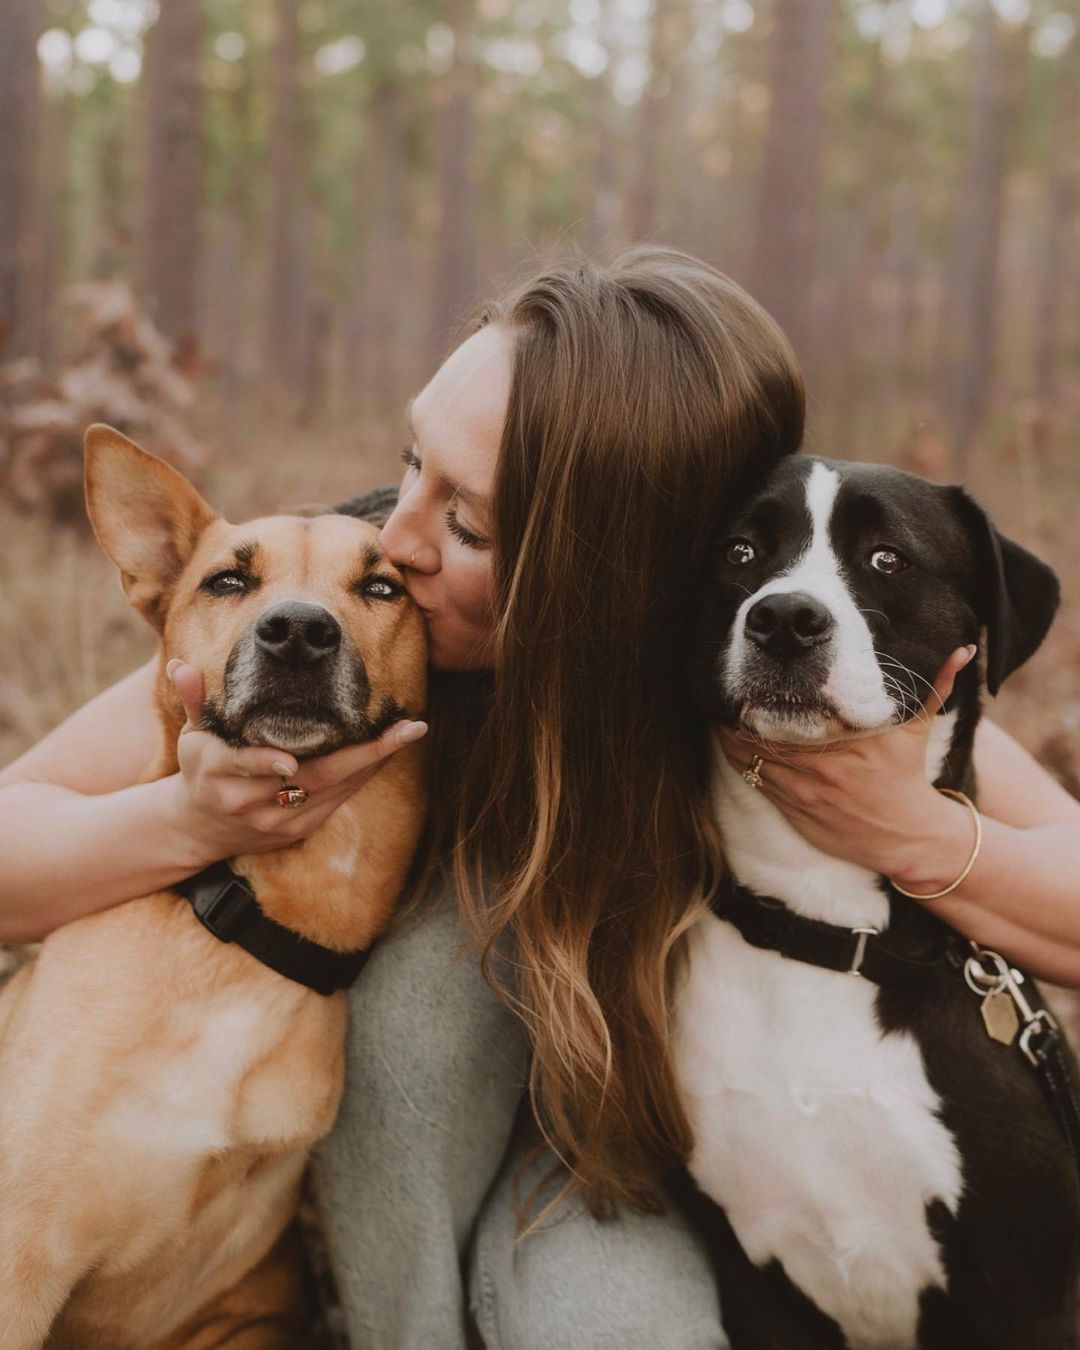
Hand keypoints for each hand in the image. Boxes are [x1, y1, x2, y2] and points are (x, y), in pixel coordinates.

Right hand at [167, 660, 426, 863]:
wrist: (199, 828)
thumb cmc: (201, 769)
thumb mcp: (191, 735)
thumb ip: (193, 700)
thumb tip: (181, 666)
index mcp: (219, 775)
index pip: (247, 766)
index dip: (267, 763)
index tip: (292, 760)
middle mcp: (251, 802)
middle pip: (313, 778)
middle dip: (364, 753)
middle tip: (407, 728)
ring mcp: (278, 820)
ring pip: (333, 790)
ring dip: (373, 762)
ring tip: (409, 733)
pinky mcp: (299, 830)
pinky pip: (339, 800)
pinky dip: (363, 776)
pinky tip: (388, 752)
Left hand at [718, 646, 976, 881]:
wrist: (904, 837)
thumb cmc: (906, 775)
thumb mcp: (920, 728)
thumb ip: (937, 685)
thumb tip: (961, 649)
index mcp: (849, 743)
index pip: (797, 714)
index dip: (767, 696)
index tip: (753, 675)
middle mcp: (822, 767)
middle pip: (764, 733)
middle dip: (740, 711)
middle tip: (725, 687)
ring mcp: (802, 791)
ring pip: (751, 757)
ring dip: (730, 734)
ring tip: (719, 709)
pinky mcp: (791, 808)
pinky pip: (752, 779)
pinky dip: (736, 758)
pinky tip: (726, 739)